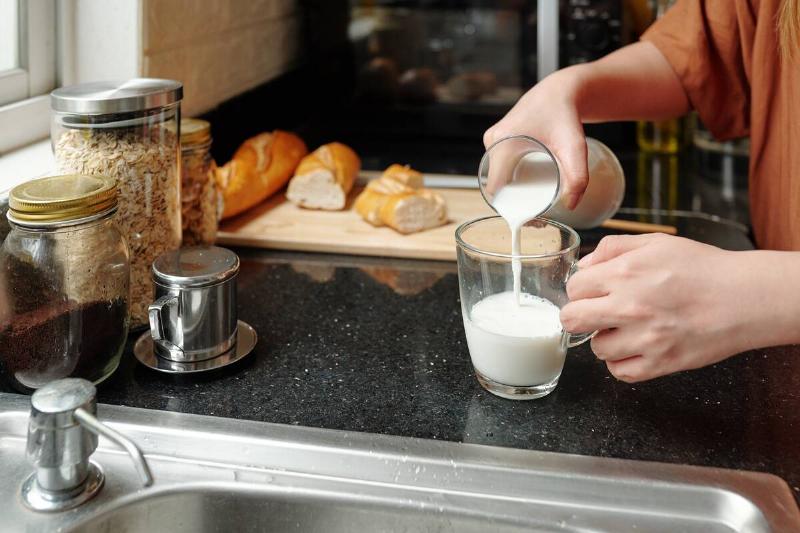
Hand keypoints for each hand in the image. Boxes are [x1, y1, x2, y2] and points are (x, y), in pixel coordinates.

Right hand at [484, 69, 587, 208]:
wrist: (561, 90)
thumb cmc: (566, 114)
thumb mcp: (575, 147)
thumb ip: (577, 177)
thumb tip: (572, 205)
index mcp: (501, 144)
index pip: (495, 189)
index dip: (510, 208)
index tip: (530, 218)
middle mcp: (493, 141)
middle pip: (497, 184)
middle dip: (514, 204)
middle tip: (538, 215)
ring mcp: (494, 139)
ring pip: (497, 176)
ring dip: (512, 192)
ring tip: (536, 203)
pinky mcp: (499, 138)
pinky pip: (498, 166)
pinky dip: (510, 180)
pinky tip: (527, 189)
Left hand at [559, 234, 765, 381]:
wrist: (745, 299)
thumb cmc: (702, 269)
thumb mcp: (656, 243)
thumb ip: (612, 249)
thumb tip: (584, 266)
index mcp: (625, 273)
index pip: (574, 288)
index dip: (581, 289)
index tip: (593, 292)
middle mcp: (630, 306)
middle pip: (572, 320)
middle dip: (578, 316)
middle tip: (594, 314)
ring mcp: (645, 338)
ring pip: (596, 348)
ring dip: (606, 340)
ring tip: (627, 329)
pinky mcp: (660, 363)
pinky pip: (619, 372)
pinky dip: (622, 363)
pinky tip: (636, 347)